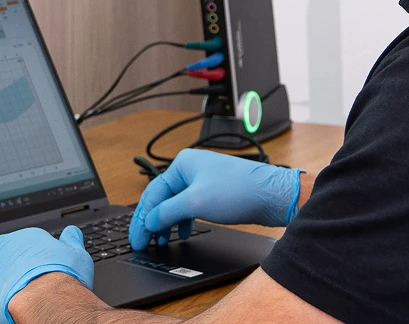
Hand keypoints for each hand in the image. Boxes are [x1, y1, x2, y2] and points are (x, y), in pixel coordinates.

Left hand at [0, 226, 93, 323]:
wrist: (46, 296)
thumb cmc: (64, 278)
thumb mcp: (76, 254)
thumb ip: (72, 240)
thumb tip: (72, 231)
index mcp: (26, 238)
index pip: (19, 242)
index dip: (21, 252)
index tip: (24, 259)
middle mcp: (5, 247)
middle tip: (2, 264)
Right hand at [129, 149, 302, 249]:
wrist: (272, 195)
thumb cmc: (238, 191)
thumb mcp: (195, 203)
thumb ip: (167, 212)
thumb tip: (149, 221)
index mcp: (182, 164)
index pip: (152, 193)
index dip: (141, 219)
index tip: (136, 239)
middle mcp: (190, 169)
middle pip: (162, 198)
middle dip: (151, 221)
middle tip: (143, 243)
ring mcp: (203, 180)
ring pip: (176, 204)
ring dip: (167, 223)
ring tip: (162, 241)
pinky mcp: (214, 193)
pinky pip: (190, 207)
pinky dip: (184, 221)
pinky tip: (185, 233)